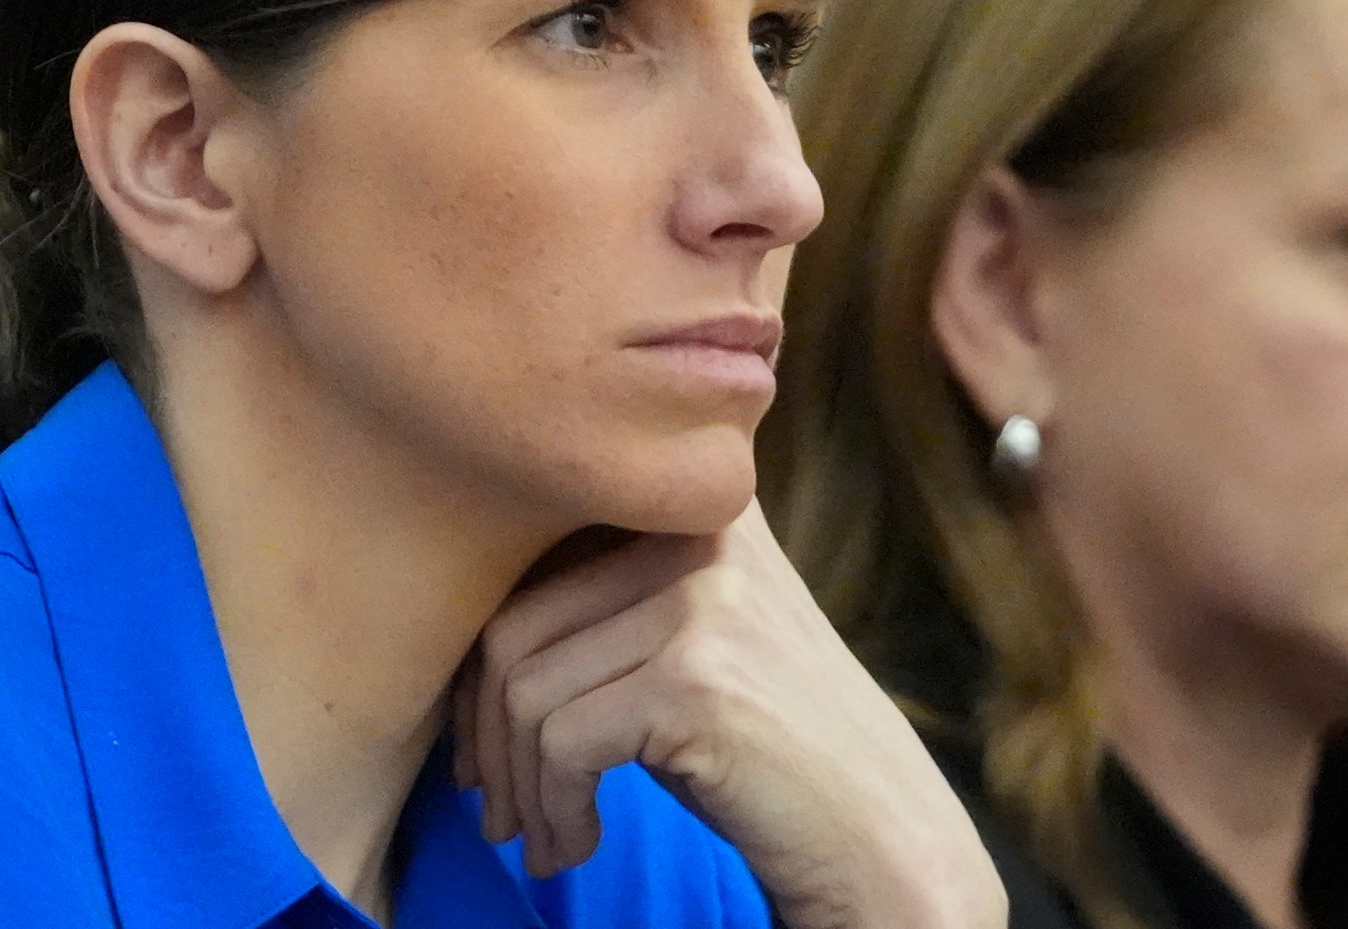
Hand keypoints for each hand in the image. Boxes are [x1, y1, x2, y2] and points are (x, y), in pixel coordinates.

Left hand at [454, 501, 1006, 928]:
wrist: (884, 839)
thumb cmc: (769, 749)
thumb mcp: (694, 638)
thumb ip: (610, 593)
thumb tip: (462, 619)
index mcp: (697, 503)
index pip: (533, 551)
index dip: (484, 653)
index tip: (487, 736)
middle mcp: (703, 528)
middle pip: (513, 622)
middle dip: (483, 732)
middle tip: (493, 804)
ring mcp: (704, 600)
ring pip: (524, 687)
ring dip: (517, 786)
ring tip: (540, 835)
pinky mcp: (698, 679)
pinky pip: (560, 743)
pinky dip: (554, 810)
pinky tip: (579, 844)